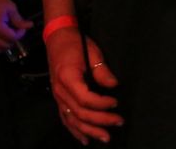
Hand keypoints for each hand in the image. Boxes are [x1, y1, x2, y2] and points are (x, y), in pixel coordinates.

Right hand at [0, 0, 32, 52]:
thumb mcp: (11, 8)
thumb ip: (19, 20)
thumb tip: (29, 26)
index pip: (12, 37)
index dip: (20, 34)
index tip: (22, 28)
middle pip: (5, 45)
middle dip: (13, 40)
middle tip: (16, 32)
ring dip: (5, 46)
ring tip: (9, 37)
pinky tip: (1, 41)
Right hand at [47, 27, 122, 144]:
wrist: (57, 38)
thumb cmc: (75, 43)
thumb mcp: (92, 51)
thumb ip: (102, 70)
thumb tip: (114, 85)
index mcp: (68, 77)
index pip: (85, 99)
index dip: (102, 104)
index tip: (116, 102)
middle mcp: (60, 90)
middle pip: (80, 113)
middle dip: (101, 121)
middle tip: (118, 122)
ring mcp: (57, 96)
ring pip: (72, 120)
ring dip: (89, 131)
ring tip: (105, 137)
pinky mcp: (58, 99)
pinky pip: (64, 119)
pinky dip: (74, 131)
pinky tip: (85, 139)